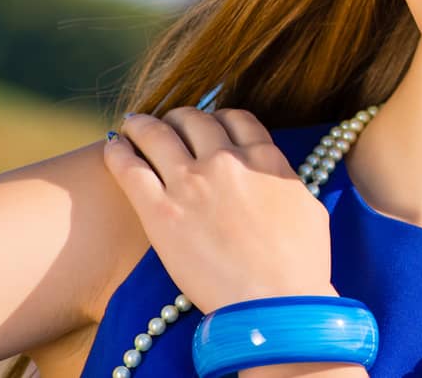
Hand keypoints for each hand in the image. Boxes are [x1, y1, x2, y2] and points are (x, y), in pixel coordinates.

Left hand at [103, 108, 335, 312]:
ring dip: (143, 125)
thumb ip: (285, 179)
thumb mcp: (308, 207)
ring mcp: (191, 184)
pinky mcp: (159, 213)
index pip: (235, 119)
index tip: (208, 126)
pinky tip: (113, 147)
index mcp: (265, 159)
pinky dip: (118, 152)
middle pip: (195, 120)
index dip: (219, 118)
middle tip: (168, 126)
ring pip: (158, 134)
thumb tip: (277, 174)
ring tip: (133, 125)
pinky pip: (129, 169)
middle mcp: (227, 162)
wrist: (274, 302)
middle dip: (180, 119)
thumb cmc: (300, 263)